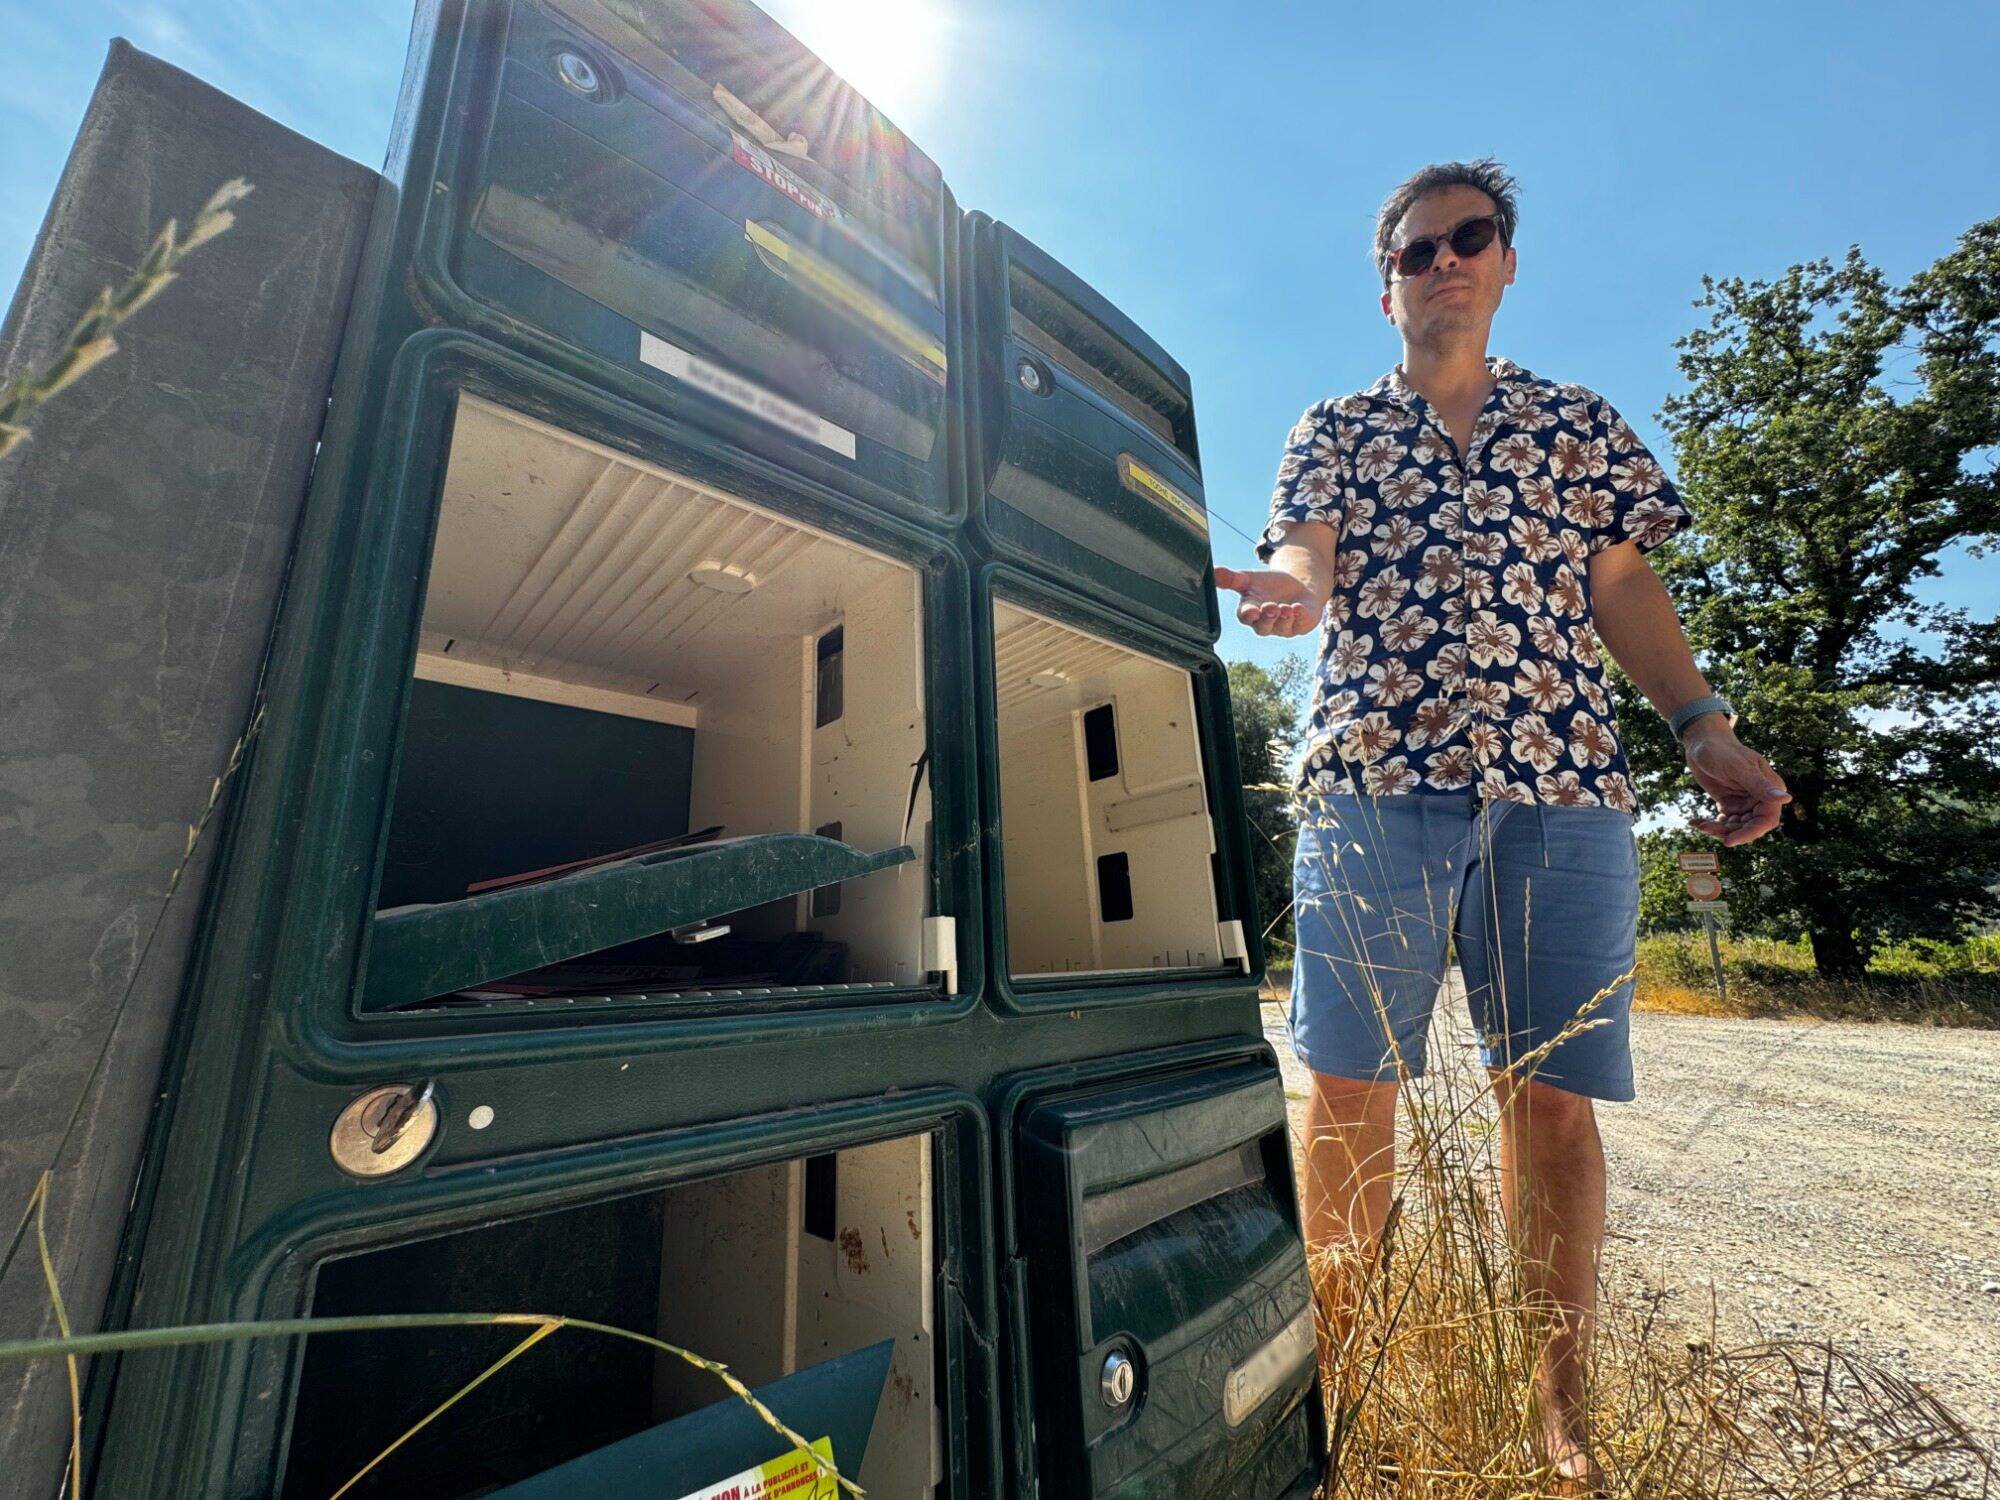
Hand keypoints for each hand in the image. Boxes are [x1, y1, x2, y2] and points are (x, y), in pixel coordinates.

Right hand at [1214, 564, 1325, 636]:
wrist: (1297, 585)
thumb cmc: (1269, 585)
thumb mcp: (1249, 578)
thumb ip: (1231, 578)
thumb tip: (1213, 570)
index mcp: (1250, 612)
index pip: (1246, 617)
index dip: (1248, 615)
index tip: (1252, 610)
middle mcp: (1266, 623)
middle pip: (1263, 626)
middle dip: (1267, 618)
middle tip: (1271, 607)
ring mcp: (1284, 626)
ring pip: (1282, 627)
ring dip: (1284, 618)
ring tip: (1286, 607)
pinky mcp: (1302, 624)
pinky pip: (1301, 624)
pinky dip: (1300, 616)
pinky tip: (1299, 608)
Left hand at [1683, 718, 1788, 845]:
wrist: (1702, 744)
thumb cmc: (1722, 751)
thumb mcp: (1740, 768)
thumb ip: (1760, 786)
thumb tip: (1787, 799)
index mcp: (1770, 789)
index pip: (1766, 820)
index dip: (1750, 833)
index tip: (1729, 841)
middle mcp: (1759, 799)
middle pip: (1749, 827)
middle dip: (1728, 832)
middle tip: (1706, 828)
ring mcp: (1744, 803)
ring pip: (1735, 827)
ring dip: (1717, 830)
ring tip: (1698, 824)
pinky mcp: (1729, 805)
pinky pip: (1723, 822)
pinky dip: (1709, 825)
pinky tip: (1695, 822)